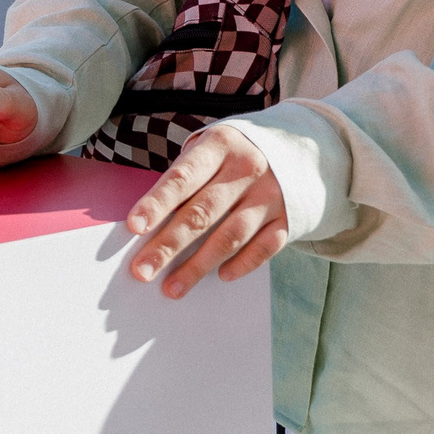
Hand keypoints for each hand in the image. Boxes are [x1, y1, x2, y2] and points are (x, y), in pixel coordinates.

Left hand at [122, 124, 289, 297]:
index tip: (135, 226)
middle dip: (168, 245)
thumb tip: (149, 223)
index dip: (158, 202)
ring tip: (172, 288)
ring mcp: (271, 194)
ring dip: (198, 265)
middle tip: (142, 271)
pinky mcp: (287, 218)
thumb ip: (185, 177)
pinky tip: (221, 276)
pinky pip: (263, 247)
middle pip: (201, 212)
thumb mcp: (212, 148)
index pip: (183, 177)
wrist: (299, 148)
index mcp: (221, 145)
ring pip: (229, 236)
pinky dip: (242, 264)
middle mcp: (247, 168)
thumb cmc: (235, 154)